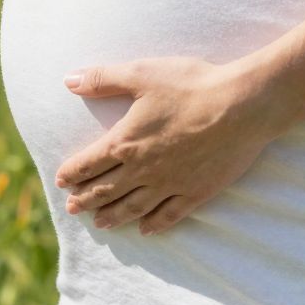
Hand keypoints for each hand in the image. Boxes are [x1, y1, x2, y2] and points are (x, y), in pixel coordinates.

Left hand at [54, 55, 272, 233]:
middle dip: (86, 199)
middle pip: (106, 190)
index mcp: (126, 141)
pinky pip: (168, 215)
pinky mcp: (196, 193)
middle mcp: (143, 169)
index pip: (89, 163)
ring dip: (112, 216)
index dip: (73, 173)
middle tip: (73, 207)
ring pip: (133, 207)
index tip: (62, 181)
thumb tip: (68, 80)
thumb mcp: (142, 73)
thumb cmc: (192, 85)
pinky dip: (153, 224)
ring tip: (100, 223)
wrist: (243, 106)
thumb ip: (103, 78)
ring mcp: (170, 185)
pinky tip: (144, 230)